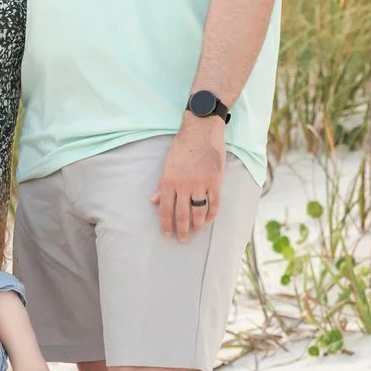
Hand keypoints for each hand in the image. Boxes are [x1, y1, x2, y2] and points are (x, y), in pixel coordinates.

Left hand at [152, 115, 226, 241]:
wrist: (201, 130)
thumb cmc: (182, 147)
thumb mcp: (167, 165)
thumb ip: (162, 185)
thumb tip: (154, 201)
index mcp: (169, 181)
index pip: (166, 209)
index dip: (166, 224)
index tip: (167, 234)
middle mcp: (184, 185)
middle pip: (182, 214)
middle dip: (182, 229)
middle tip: (183, 240)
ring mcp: (201, 183)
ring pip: (199, 211)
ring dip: (198, 224)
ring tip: (196, 231)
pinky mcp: (215, 181)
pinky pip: (214, 202)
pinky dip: (212, 213)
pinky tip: (209, 220)